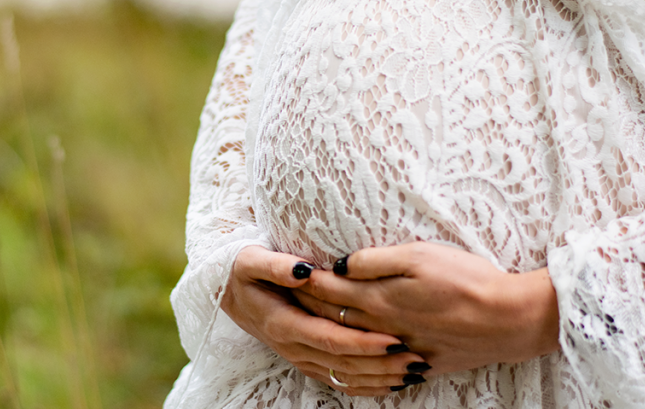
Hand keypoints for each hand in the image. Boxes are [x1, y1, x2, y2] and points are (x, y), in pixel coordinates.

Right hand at [222, 246, 428, 395]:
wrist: (228, 292)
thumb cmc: (244, 272)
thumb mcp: (252, 261)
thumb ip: (277, 266)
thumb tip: (304, 271)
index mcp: (284, 324)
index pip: (330, 338)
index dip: (362, 342)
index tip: (394, 338)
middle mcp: (293, 347)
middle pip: (343, 364)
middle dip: (382, 364)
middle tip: (416, 359)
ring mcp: (300, 358)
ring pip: (344, 377)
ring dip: (380, 377)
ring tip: (414, 372)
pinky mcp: (307, 360)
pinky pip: (340, 380)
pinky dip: (367, 384)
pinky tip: (393, 381)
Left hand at [293, 242, 559, 376]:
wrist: (511, 319)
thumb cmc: (467, 279)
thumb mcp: (419, 255)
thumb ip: (375, 260)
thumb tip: (341, 263)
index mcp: (380, 299)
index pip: (328, 289)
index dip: (303, 280)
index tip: (284, 272)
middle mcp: (383, 329)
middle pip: (333, 319)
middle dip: (305, 307)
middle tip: (282, 297)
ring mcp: (400, 351)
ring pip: (351, 348)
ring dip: (326, 337)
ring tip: (305, 327)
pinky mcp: (419, 366)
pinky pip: (378, 373)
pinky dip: (357, 370)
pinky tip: (347, 369)